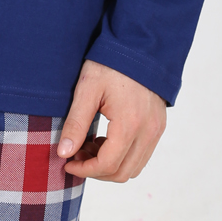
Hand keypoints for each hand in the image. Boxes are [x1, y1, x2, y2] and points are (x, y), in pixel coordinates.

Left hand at [57, 60, 166, 181]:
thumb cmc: (111, 65)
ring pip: (133, 168)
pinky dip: (122, 156)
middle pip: (122, 173)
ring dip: (109, 165)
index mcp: (130, 123)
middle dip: (96, 170)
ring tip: (89, 145)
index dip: (84, 170)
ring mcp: (156, 130)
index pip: (108, 164)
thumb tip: (63, 153)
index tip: (67, 163)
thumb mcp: (87, 90)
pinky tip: (104, 139)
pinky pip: (141, 155)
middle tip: (76, 155)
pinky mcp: (158, 127)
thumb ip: (76, 123)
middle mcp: (148, 131)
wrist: (139, 47)